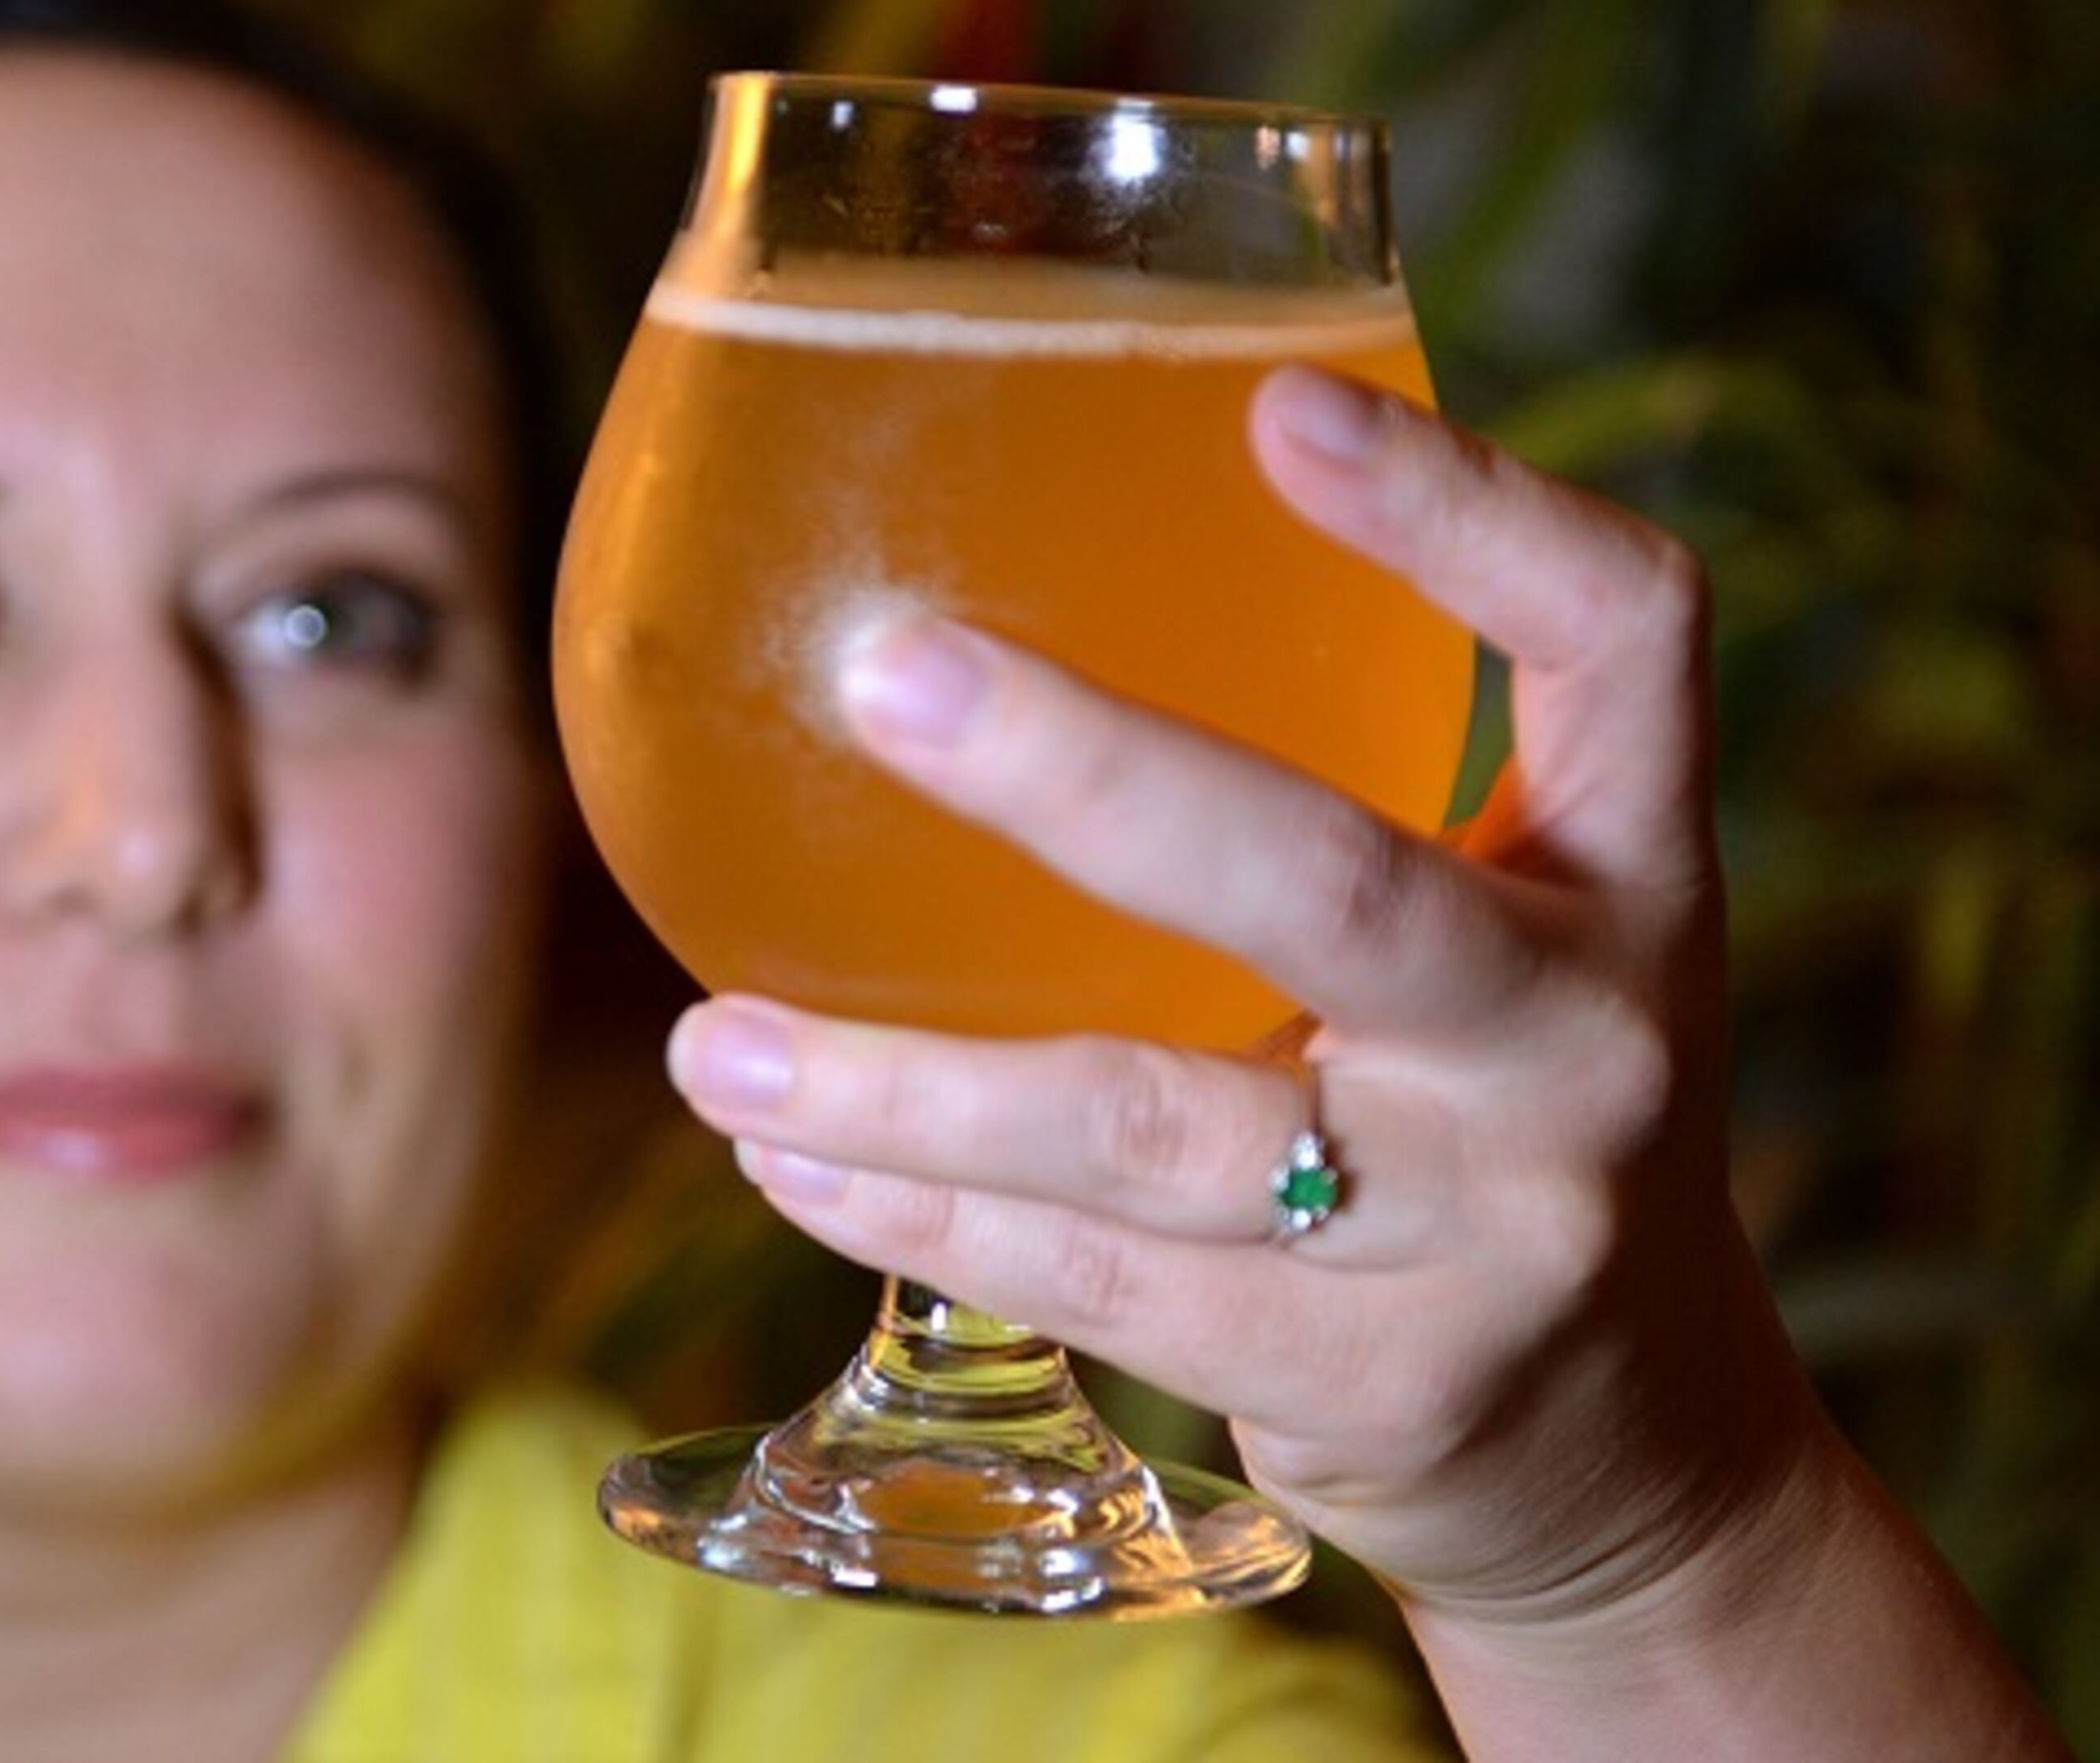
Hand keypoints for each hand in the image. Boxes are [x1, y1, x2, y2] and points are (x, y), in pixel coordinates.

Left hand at [664, 365, 1821, 1623]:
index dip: (1469, 512)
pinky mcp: (1374, 1381)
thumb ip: (1332, 787)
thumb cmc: (1491, 1106)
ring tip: (712, 1045)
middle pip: (1330, 888)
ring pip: (1149, 1131)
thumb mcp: (1500, 925)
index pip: (1621, 637)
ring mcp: (1486, 1228)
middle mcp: (1583, 1039)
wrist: (1624, 1436)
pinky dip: (919, 1218)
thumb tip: (987, 598)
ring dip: (901, 1086)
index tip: (1273, 406)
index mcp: (1635, 869)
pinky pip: (1096, 1284)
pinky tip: (787, 1157)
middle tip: (880, 677)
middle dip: (1090, 775)